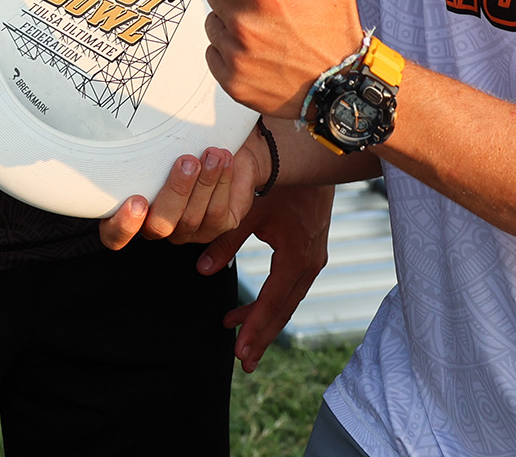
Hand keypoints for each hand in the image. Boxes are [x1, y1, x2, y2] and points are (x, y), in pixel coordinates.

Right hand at [97, 136, 252, 251]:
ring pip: (190, 219)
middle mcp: (156, 226)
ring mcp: (186, 231)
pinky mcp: (215, 227)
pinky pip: (217, 214)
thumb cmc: (182, 141)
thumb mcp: (158, 140)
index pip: (114, 235)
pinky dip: (221, 184)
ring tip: (212, 154)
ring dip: (204, 183)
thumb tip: (120, 114)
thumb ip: (142, 142)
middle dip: (175, 192)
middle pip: (159, 226)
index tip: (137, 200)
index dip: (123, 226)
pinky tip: (224, 161)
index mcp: (130, 211)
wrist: (222, 145)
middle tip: (186, 161)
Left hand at [144, 0, 364, 117]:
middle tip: (268, 7)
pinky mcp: (231, 82)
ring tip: (268, 36)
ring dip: (231, 24)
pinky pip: (212, 54)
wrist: (343, 90)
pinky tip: (259, 58)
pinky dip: (229, 53)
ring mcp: (236, 55)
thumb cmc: (336, 25)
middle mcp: (245, 23)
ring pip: (212, 24)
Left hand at [208, 183, 333, 371]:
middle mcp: (309, 262)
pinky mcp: (310, 250)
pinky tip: (251, 310)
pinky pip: (291, 286)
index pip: (274, 302)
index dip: (255, 328)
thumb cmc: (277, 179)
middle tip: (243, 362)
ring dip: (266, 321)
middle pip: (284, 309)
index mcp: (296, 255)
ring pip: (288, 300)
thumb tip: (202, 269)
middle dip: (263, 335)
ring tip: (241, 341)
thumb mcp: (250, 210)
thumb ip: (226, 241)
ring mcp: (313, 257)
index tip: (240, 352)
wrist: (311, 154)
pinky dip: (273, 302)